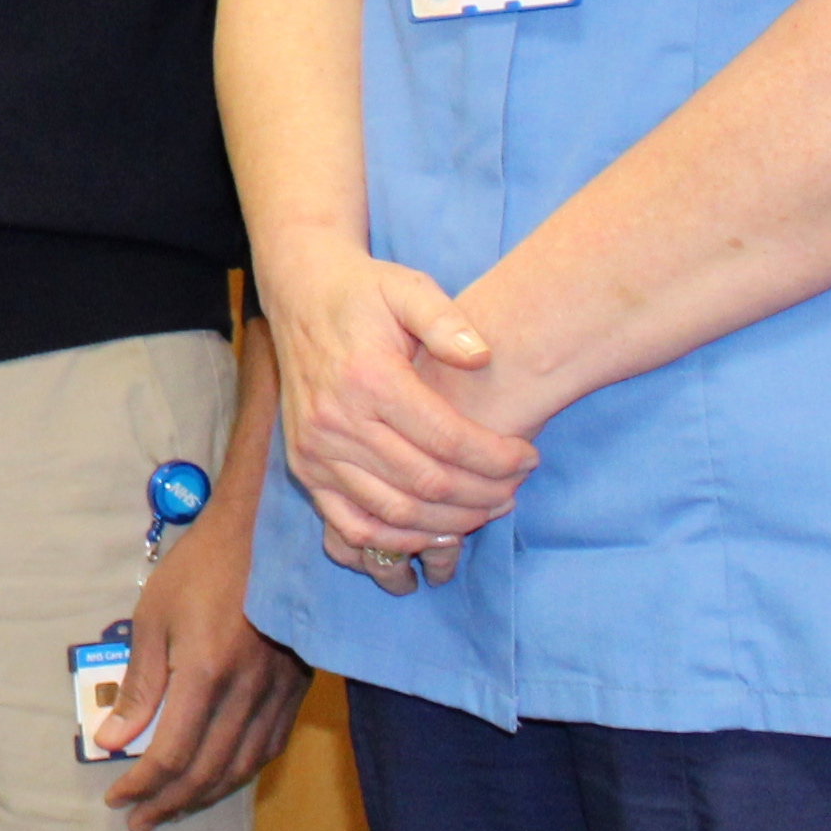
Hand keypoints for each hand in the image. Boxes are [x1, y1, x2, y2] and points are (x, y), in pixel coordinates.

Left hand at [96, 491, 311, 830]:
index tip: (116, 796)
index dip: (141, 784)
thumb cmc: (201, 568)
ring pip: (241, 767)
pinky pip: (267, 748)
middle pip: (207, 772)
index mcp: (205, 673)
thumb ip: (138, 684)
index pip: (171, 753)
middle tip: (139, 818)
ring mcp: (276, 694)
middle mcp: (246, 693)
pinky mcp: (295, 690)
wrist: (267, 537)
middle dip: (168, 803)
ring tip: (172, 807)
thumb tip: (112, 738)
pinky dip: (239, 772)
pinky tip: (220, 778)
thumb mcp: (153, 617)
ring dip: (204, 796)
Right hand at [258, 246, 532, 584]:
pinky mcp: (305, 468)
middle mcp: (337, 421)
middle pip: (427, 483)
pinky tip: (436, 532)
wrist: (300, 295)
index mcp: (368, 379)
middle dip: (484, 495)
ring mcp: (316, 451)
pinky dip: (397, 541)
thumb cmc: (363, 293)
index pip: (447, 440)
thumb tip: (482, 355)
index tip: (529, 457)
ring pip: (395, 513)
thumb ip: (446, 320)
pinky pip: (352, 525)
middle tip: (516, 488)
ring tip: (488, 510)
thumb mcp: (407, 288)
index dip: (497, 458)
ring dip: (450, 523)